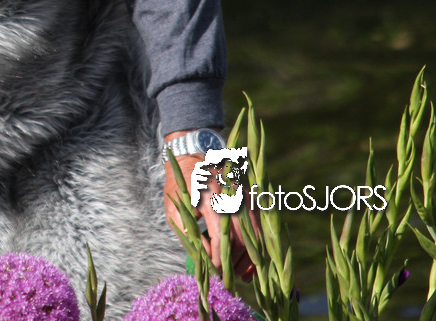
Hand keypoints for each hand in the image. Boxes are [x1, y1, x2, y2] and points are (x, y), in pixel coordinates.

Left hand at [162, 133, 258, 281]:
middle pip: (241, 241)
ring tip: (240, 276)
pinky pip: (260, 228)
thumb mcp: (175, 208)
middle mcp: (232, 199)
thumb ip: (189, 233)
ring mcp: (245, 198)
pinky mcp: (252, 199)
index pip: (220, 239)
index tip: (214, 273)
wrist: (195, 156)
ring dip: (249, 260)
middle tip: (226, 279)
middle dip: (235, 264)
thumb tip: (204, 259)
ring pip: (255, 236)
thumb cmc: (181, 184)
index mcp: (211, 200)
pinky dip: (258, 247)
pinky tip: (251, 262)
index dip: (218, 260)